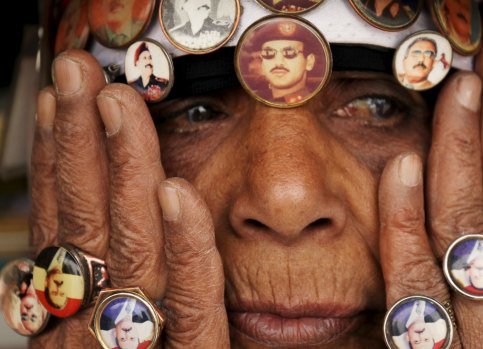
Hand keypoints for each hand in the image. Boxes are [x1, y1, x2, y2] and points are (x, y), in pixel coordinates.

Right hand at [29, 50, 228, 347]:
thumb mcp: (131, 337)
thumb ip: (131, 287)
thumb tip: (130, 224)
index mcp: (83, 323)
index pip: (70, 229)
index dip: (64, 163)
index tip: (67, 103)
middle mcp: (97, 336)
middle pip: (86, 229)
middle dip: (79, 147)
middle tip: (79, 77)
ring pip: (129, 256)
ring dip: (122, 174)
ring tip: (117, 106)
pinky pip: (189, 313)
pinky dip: (182, 253)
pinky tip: (175, 194)